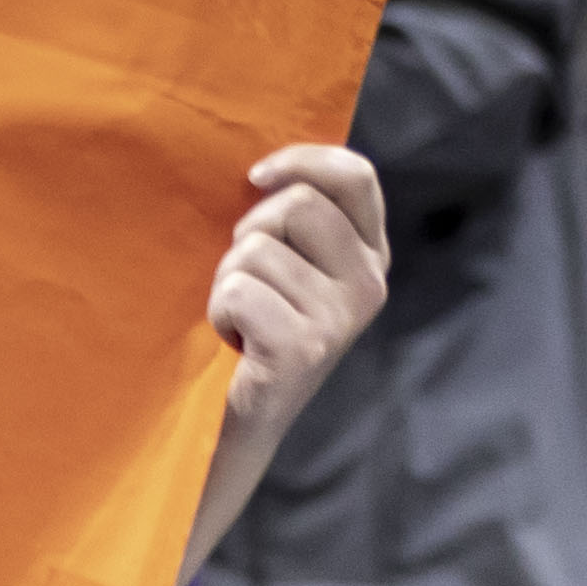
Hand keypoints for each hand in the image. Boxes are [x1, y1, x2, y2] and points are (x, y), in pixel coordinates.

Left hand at [181, 143, 387, 563]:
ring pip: (254, 250)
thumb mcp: (282, 267)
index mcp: (370, 255)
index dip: (301, 161)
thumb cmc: (245, 332)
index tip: (254, 177)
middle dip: (246, 235)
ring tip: (237, 320)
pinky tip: (232, 343)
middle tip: (241, 282)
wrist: (233, 423)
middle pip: (295, 207)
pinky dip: (216, 313)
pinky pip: (236, 291)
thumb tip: (263, 162)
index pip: (355, 176)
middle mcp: (370, 284)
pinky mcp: (305, 346)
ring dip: (225, 280)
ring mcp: (341, 317)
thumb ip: (293, 220)